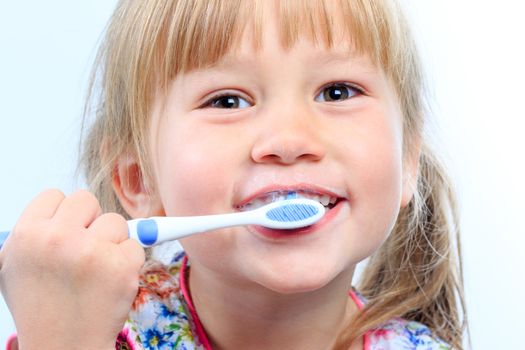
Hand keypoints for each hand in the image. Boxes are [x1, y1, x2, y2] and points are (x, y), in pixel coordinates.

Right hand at [0, 189, 144, 349]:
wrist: (63, 347)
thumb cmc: (41, 308)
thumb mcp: (14, 268)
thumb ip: (33, 234)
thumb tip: (58, 208)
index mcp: (27, 234)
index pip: (55, 195)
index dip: (64, 214)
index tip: (68, 230)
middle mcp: (58, 238)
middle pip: (87, 199)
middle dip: (90, 221)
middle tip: (85, 248)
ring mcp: (92, 251)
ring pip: (116, 222)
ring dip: (112, 242)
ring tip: (96, 271)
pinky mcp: (122, 266)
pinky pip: (135, 245)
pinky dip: (128, 261)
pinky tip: (110, 282)